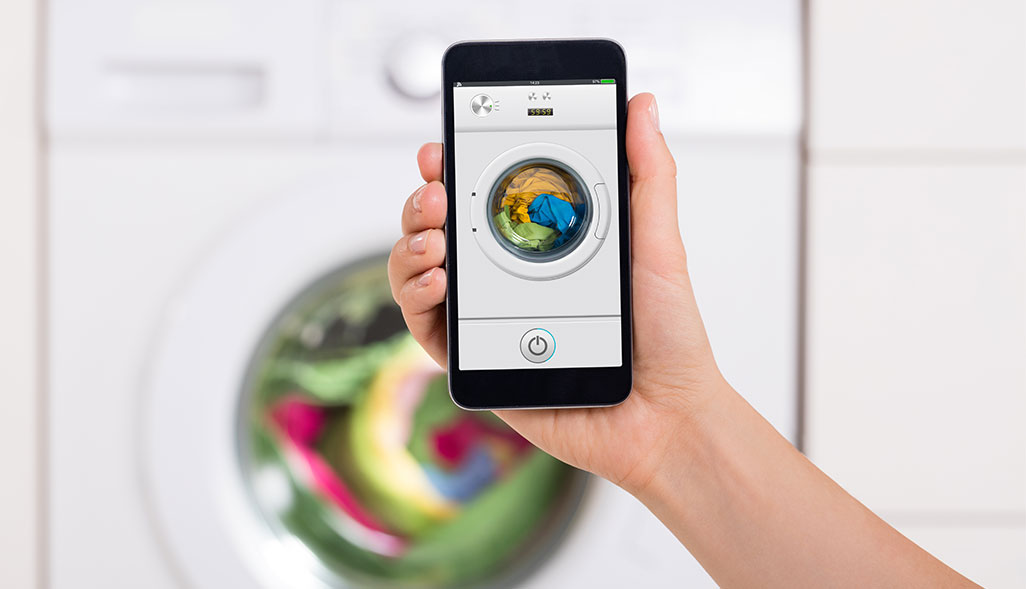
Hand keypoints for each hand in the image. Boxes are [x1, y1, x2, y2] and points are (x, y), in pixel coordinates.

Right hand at [388, 93, 727, 490]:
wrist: (665, 417)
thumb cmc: (667, 338)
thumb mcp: (657, 243)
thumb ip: (647, 173)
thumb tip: (640, 105)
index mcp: (542, 245)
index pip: (482, 196)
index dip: (454, 170)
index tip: (445, 149)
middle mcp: (506, 278)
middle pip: (439, 228)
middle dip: (423, 202)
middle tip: (437, 193)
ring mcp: (487, 319)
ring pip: (418, 272)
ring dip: (409, 245)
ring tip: (435, 239)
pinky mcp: (476, 362)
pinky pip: (425, 327)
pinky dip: (416, 298)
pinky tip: (440, 281)